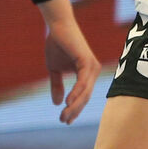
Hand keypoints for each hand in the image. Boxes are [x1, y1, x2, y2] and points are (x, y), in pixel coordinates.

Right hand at [39, 0, 100, 123]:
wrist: (57, 27)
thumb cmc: (57, 45)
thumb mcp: (55, 69)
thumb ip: (57, 86)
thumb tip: (57, 103)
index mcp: (87, 73)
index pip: (83, 96)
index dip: (75, 109)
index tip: (66, 121)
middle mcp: (93, 71)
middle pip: (86, 97)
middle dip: (75, 111)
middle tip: (64, 121)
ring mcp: (92, 66)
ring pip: (85, 92)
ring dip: (74, 106)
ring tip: (64, 116)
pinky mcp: (87, 61)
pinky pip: (83, 82)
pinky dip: (76, 94)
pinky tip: (68, 103)